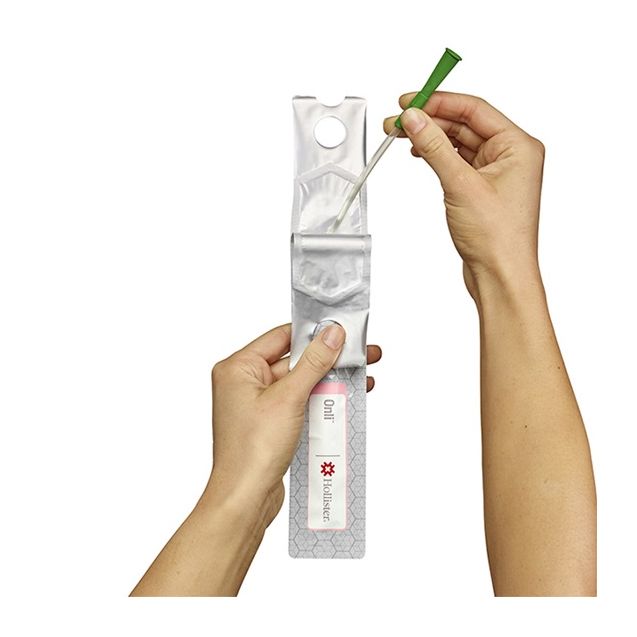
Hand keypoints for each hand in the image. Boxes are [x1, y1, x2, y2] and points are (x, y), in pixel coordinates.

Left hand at [205, 323, 380, 525]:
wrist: (245, 499)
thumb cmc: (253, 450)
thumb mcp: (289, 398)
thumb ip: (313, 363)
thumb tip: (333, 334)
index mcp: (238, 368)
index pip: (282, 337)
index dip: (314, 333)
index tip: (343, 329)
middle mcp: (244, 382)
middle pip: (294, 360)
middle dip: (330, 359)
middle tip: (363, 352)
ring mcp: (257, 404)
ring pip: (300, 383)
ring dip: (330, 380)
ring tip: (365, 375)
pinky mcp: (270, 423)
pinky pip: (299, 402)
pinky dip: (321, 400)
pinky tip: (348, 398)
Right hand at [384, 92, 544, 301]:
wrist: (500, 276)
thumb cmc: (497, 238)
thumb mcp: (460, 184)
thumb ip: (434, 147)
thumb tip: (415, 118)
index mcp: (518, 146)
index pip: (474, 109)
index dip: (439, 102)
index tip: (410, 101)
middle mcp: (510, 156)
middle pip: (464, 123)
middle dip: (429, 120)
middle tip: (398, 120)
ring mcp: (496, 173)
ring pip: (458, 142)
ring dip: (430, 138)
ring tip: (401, 136)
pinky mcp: (481, 189)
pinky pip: (457, 161)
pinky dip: (437, 156)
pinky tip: (420, 153)